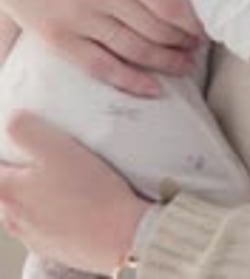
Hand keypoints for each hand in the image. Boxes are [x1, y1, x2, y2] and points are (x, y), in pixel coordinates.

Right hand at [0, 0, 202, 95]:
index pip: (168, 1)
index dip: (191, 20)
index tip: (201, 27)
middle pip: (156, 28)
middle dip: (183, 42)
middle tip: (197, 48)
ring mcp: (81, 20)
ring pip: (135, 50)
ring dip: (166, 63)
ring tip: (184, 66)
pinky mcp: (62, 42)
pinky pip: (103, 68)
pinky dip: (131, 81)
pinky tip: (153, 88)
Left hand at [0, 112, 148, 272]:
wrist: (122, 236)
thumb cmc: (90, 193)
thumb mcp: (56, 147)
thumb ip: (24, 130)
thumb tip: (11, 119)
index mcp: (6, 191)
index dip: (6, 146)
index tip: (22, 137)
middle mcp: (12, 218)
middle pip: (5, 185)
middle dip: (20, 166)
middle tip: (46, 150)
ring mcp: (32, 235)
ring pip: (25, 204)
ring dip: (37, 188)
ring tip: (64, 172)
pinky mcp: (53, 246)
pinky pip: (44, 220)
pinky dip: (53, 207)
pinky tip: (75, 196)